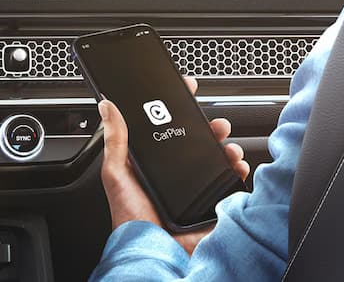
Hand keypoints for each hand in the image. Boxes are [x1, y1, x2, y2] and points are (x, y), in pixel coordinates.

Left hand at [99, 76, 249, 254]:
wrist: (154, 254)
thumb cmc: (131, 221)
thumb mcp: (117, 176)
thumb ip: (115, 141)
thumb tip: (107, 106)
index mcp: (150, 164)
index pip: (164, 128)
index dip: (175, 108)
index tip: (185, 89)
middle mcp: (173, 174)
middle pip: (195, 141)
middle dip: (208, 126)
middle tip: (213, 122)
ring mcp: (193, 188)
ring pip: (215, 158)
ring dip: (225, 146)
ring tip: (227, 144)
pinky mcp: (210, 202)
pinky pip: (229, 182)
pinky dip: (236, 170)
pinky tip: (236, 165)